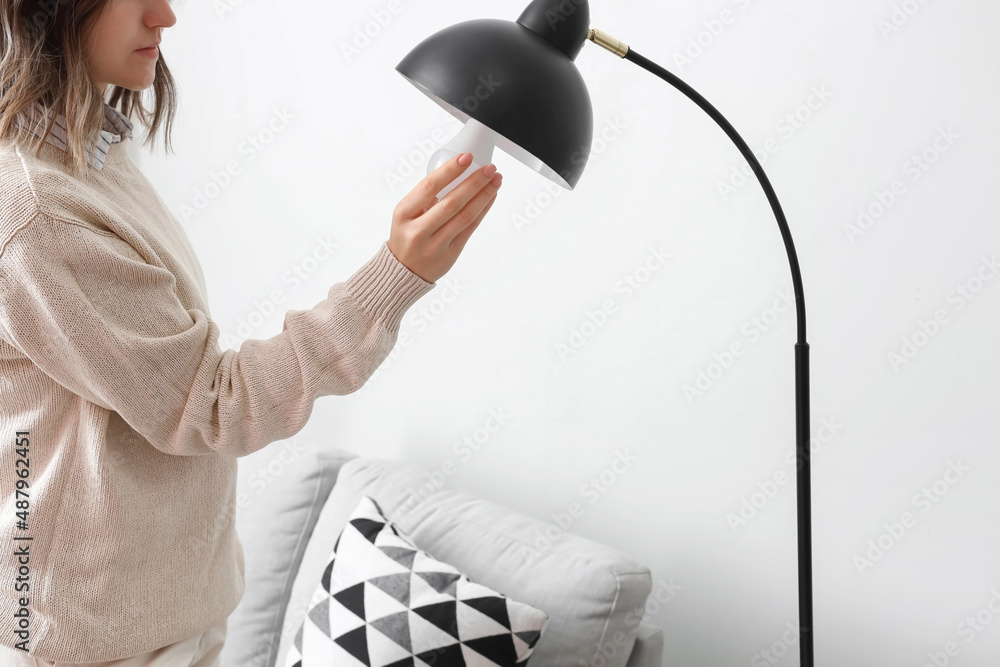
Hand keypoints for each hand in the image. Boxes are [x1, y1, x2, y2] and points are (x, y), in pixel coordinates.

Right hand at [387, 153, 502, 283]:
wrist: (403, 271)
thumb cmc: (406, 236)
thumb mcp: (406, 214)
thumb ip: (426, 197)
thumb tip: (457, 173)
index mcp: (404, 214)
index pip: (429, 186)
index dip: (450, 170)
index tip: (466, 158)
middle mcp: (418, 230)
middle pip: (452, 202)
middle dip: (474, 182)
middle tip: (489, 168)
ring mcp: (435, 244)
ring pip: (464, 216)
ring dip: (483, 196)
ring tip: (495, 181)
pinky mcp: (450, 253)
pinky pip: (470, 228)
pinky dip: (482, 210)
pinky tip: (490, 197)